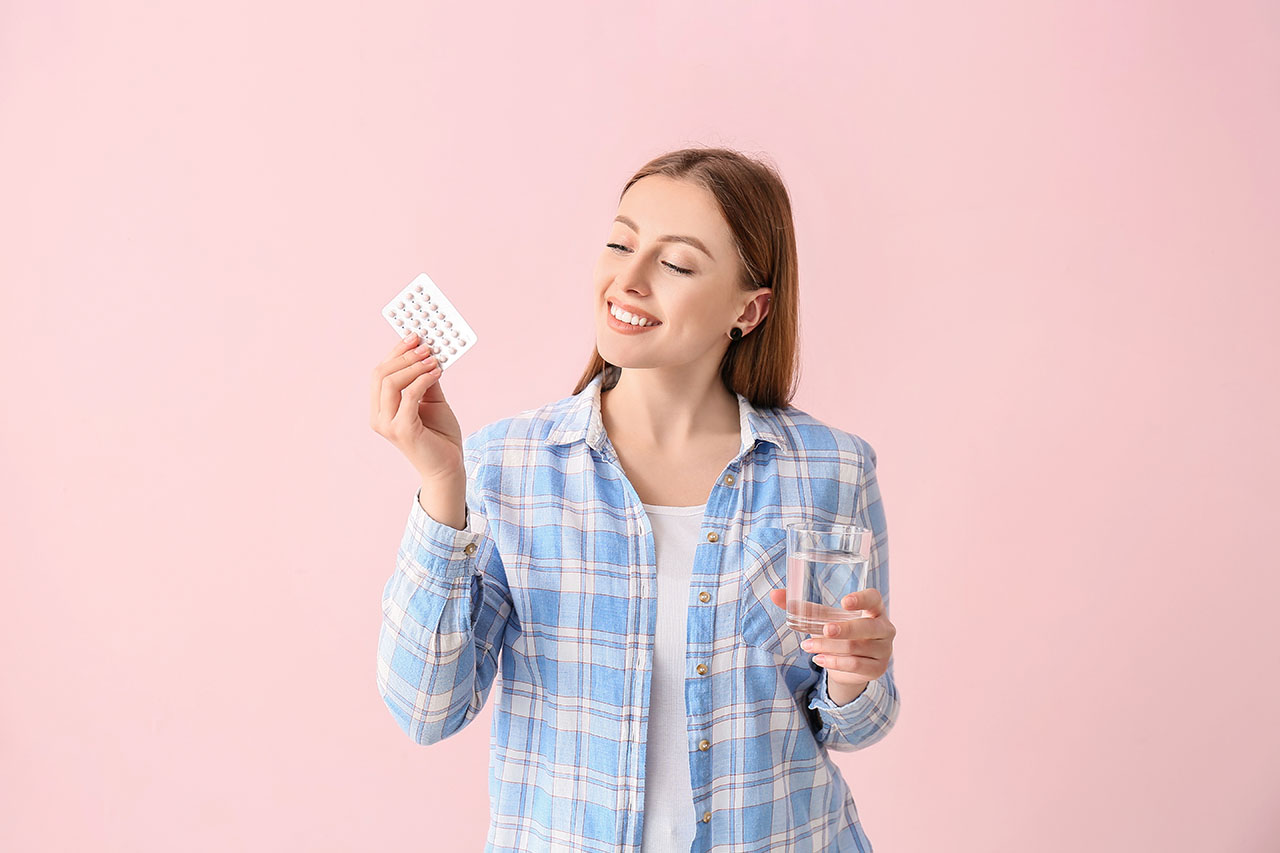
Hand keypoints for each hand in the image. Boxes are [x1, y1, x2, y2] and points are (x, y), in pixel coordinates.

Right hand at [369, 332, 465, 481]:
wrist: (448, 466)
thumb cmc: (439, 435)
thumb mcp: (431, 400)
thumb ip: (424, 379)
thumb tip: (426, 353)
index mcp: (380, 409)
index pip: (379, 373)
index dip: (395, 352)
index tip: (413, 336)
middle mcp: (378, 417)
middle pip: (381, 374)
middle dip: (403, 355)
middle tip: (424, 345)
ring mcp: (387, 425)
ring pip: (390, 382)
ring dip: (413, 366)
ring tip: (433, 358)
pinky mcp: (402, 430)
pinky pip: (409, 396)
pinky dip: (423, 379)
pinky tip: (437, 372)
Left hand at [768, 588, 895, 702]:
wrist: (853, 664)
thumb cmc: (840, 632)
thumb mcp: (825, 619)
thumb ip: (803, 608)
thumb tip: (774, 594)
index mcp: (874, 608)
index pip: (874, 598)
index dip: (861, 599)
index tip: (844, 602)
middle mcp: (884, 628)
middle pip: (866, 627)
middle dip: (844, 629)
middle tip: (824, 630)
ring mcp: (884, 650)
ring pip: (855, 648)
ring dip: (829, 647)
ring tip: (807, 646)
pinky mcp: (878, 668)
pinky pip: (856, 665)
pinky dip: (835, 662)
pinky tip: (820, 659)